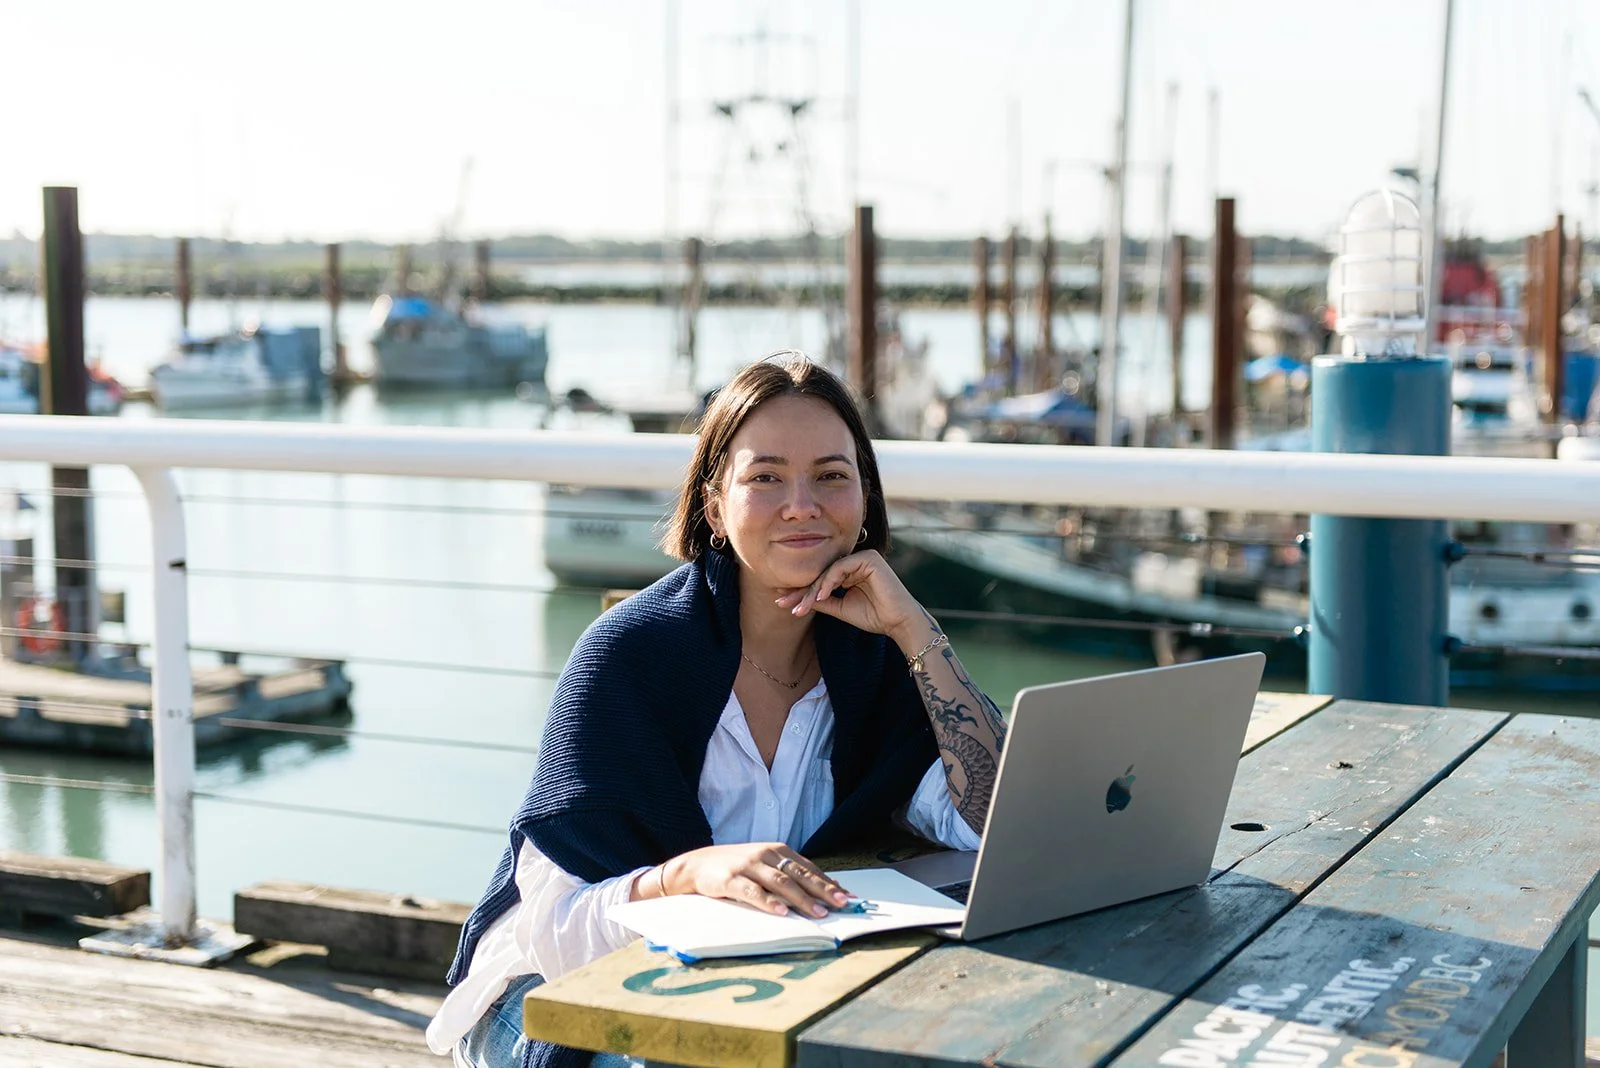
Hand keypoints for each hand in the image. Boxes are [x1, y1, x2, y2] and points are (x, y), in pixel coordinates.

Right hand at [665, 843, 849, 917]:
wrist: (697, 864)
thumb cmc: (737, 867)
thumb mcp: (765, 865)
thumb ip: (791, 874)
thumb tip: (827, 887)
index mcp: (776, 850)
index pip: (808, 868)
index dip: (828, 883)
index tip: (847, 897)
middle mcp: (765, 855)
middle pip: (799, 874)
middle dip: (822, 891)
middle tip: (840, 904)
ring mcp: (748, 866)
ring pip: (780, 883)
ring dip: (801, 899)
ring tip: (817, 913)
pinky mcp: (731, 879)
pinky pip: (753, 892)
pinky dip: (768, 902)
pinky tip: (781, 912)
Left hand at [775, 550, 931, 649]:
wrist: (898, 622)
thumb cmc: (874, 616)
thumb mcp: (839, 608)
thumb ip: (821, 601)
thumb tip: (795, 599)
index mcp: (849, 572)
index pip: (820, 579)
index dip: (801, 590)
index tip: (781, 600)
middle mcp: (854, 562)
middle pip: (821, 573)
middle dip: (801, 590)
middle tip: (783, 602)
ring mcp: (862, 557)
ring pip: (828, 571)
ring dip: (813, 589)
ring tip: (801, 605)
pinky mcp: (868, 558)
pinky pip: (841, 567)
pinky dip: (828, 582)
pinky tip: (819, 595)